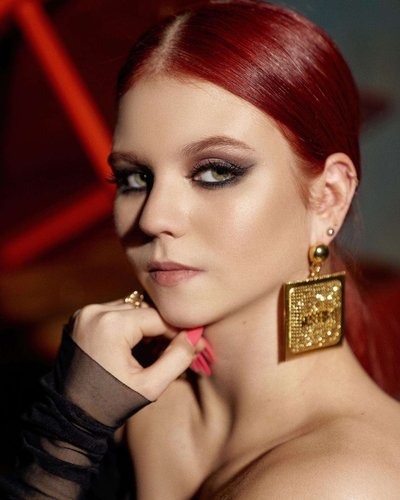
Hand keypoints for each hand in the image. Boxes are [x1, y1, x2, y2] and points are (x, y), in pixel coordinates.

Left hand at [70, 299, 203, 400]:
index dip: (179, 331)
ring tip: (157, 348)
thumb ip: (177, 358)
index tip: (195, 343)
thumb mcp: (149, 386)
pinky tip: (137, 344)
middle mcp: (96, 311)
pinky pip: (115, 312)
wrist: (68, 416)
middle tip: (178, 347)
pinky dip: (129, 324)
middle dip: (163, 327)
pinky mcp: (81, 318)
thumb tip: (195, 337)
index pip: (158, 318)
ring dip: (146, 324)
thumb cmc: (110, 404)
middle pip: (144, 310)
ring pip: (131, 309)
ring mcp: (85, 313)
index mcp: (111, 325)